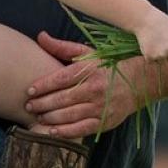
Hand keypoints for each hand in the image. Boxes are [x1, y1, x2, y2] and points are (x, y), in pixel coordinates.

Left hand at [25, 32, 141, 137]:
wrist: (139, 82)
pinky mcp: (105, 121)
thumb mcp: (87, 54)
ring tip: (38, 117)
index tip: (30, 90)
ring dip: (50, 118)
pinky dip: (65, 131)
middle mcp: (95, 89)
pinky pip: (81, 129)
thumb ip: (62, 47)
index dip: (43, 85)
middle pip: (62, 99)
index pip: (61, 79)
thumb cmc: (107, 66)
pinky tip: (52, 131)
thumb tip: (40, 36)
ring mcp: (100, 107)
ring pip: (69, 115)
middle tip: (29, 106)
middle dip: (42, 103)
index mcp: (89, 70)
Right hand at [134, 11, 167, 63]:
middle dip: (167, 54)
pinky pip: (151, 61)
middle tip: (161, 41)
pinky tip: (148, 44)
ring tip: (154, 41)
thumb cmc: (161, 23)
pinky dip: (148, 55)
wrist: (144, 19)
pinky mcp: (150, 57)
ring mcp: (161, 54)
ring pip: (161, 61)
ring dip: (157, 55)